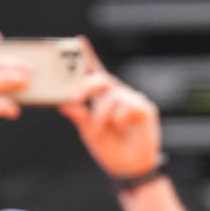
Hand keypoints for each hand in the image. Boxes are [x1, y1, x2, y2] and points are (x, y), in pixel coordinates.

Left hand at [59, 38, 161, 179]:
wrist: (130, 169)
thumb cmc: (111, 150)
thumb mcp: (89, 132)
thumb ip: (79, 116)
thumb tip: (64, 103)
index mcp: (102, 98)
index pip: (94, 73)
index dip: (87, 56)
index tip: (78, 41)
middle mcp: (118, 95)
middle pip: (101, 78)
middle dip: (86, 87)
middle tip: (75, 100)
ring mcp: (132, 100)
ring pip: (111, 95)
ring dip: (101, 115)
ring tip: (102, 131)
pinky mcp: (145, 108)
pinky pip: (126, 105)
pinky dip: (119, 119)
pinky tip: (123, 128)